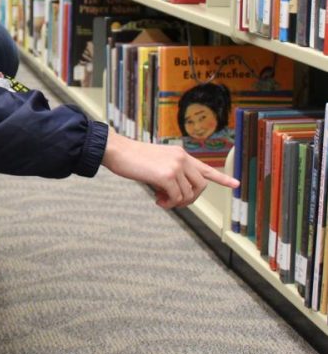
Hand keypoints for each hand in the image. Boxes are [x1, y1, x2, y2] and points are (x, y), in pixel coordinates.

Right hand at [100, 127, 238, 209]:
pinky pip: (176, 197)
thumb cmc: (132, 159)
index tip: (236, 184)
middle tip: (173, 201)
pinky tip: (158, 200)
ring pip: (189, 194)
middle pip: (200, 186)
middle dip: (190, 199)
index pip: (205, 167)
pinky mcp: (167, 175)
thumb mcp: (157, 164)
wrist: (117, 151)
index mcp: (180, 154)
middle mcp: (182, 158)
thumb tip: (176, 196)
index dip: (222, 178)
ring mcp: (176, 166)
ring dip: (177, 203)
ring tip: (162, 200)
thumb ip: (171, 176)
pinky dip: (169, 203)